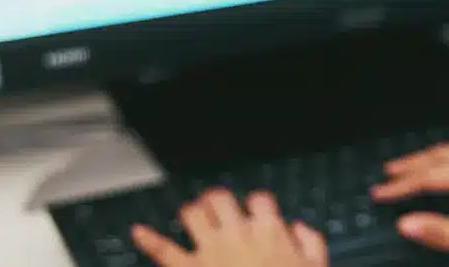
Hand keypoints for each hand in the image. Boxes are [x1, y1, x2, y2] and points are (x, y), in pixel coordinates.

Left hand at [131, 190, 327, 266]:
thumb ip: (311, 243)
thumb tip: (296, 227)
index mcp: (269, 231)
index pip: (260, 199)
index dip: (258, 205)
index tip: (258, 215)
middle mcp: (237, 234)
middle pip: (221, 198)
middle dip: (219, 201)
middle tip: (220, 210)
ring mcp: (210, 250)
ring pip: (192, 213)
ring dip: (192, 213)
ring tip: (194, 219)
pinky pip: (164, 250)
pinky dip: (148, 240)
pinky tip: (138, 232)